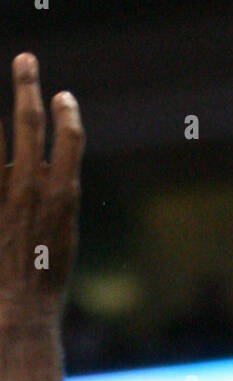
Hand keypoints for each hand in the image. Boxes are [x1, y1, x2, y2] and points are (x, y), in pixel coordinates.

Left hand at [0, 54, 83, 330]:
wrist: (16, 310)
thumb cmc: (42, 285)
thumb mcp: (62, 242)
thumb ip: (56, 205)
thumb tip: (51, 181)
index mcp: (62, 196)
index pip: (69, 139)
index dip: (67, 114)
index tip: (63, 97)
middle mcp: (31, 186)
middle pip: (29, 121)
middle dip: (27, 86)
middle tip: (25, 60)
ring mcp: (3, 192)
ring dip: (4, 111)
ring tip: (5, 92)